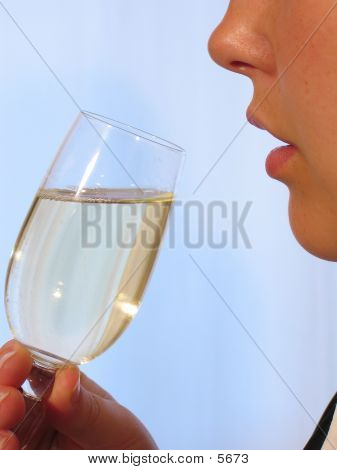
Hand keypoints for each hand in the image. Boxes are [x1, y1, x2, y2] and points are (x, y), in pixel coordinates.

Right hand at [0, 340, 157, 449]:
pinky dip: (3, 452)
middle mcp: (34, 418)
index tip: (18, 358)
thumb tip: (66, 377)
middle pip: (3, 395)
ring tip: (9, 437)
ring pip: (0, 428)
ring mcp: (29, 444)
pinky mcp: (28, 463)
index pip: (22, 368)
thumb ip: (86, 407)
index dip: (13, 359)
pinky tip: (10, 450)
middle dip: (0, 390)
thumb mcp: (114, 424)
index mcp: (56, 393)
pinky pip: (6, 458)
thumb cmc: (128, 450)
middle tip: (11, 400)